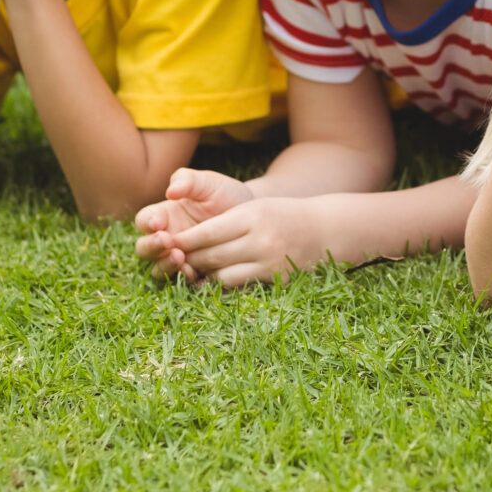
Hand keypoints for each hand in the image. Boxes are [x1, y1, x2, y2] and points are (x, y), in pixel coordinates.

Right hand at [133, 168, 255, 280]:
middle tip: (168, 242)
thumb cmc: (225, 195)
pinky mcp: (195, 271)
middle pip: (144, 249)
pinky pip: (183, 281)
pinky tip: (196, 274)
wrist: (253, 215)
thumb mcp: (209, 183)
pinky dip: (185, 279)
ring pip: (159, 269)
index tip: (158, 223)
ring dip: (166, 265)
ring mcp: (179, 257)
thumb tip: (170, 190)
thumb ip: (188, 180)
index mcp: (164, 215)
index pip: (144, 221)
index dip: (146, 223)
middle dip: (152, 247)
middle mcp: (167, 238)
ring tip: (182, 258)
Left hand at [154, 196, 329, 288]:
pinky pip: (236, 283)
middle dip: (189, 258)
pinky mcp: (273, 276)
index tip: (169, 242)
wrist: (322, 229)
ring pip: (221, 273)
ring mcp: (268, 259)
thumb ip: (225, 220)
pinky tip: (212, 279)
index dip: (185, 240)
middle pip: (212, 254)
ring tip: (192, 269)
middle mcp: (260, 237)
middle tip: (174, 259)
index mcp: (252, 215)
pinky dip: (219, 283)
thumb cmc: (282, 215)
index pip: (208, 231)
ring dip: (202, 273)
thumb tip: (190, 239)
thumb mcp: (255, 208)